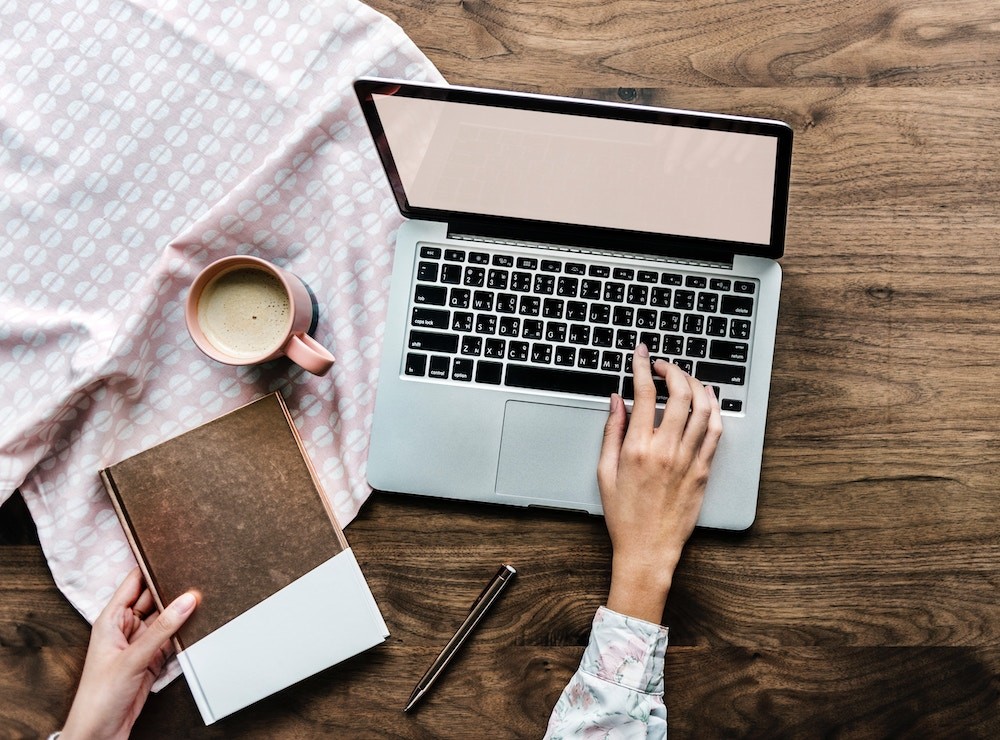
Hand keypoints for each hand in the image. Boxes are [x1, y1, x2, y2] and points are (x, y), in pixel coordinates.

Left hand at [61, 568, 197, 739]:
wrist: (98, 734)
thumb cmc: (99, 697)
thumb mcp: (133, 658)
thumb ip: (162, 628)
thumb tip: (187, 600)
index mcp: (111, 620)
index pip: (134, 583)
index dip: (151, 566)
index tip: (173, 553)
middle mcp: (125, 629)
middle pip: (153, 600)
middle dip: (173, 589)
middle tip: (198, 574)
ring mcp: (139, 645)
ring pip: (165, 620)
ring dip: (181, 613)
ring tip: (204, 597)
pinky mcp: (151, 661)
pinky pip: (171, 640)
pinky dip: (183, 634)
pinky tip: (198, 625)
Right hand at [597, 343, 721, 622]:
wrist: (648, 550)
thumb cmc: (624, 516)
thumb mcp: (605, 472)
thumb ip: (612, 431)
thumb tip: (617, 400)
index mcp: (638, 448)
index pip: (644, 393)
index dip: (643, 366)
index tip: (641, 354)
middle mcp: (666, 449)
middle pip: (678, 394)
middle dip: (672, 370)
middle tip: (664, 365)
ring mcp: (689, 460)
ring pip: (702, 408)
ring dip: (696, 385)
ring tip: (686, 378)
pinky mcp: (704, 471)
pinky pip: (715, 432)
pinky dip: (713, 410)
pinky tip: (707, 401)